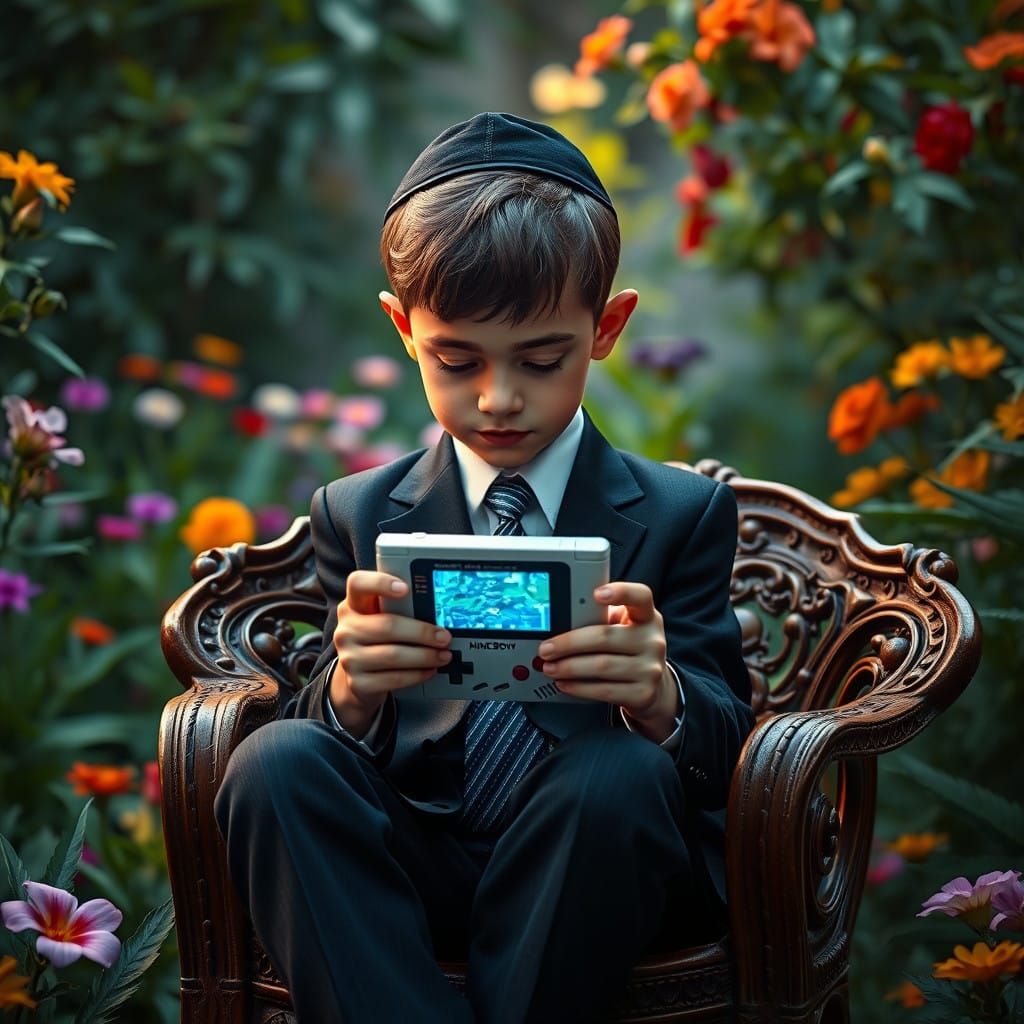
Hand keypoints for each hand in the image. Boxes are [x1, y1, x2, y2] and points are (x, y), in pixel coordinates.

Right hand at [329, 571, 451, 734]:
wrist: (358, 678)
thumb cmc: (377, 640)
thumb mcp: (380, 618)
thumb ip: (399, 609)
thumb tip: (439, 609)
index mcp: (353, 606)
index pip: (357, 584)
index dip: (380, 583)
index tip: (405, 588)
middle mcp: (346, 630)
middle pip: (387, 626)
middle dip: (421, 632)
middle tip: (444, 636)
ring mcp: (349, 658)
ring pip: (393, 655)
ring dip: (424, 656)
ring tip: (444, 655)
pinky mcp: (358, 683)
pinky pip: (394, 678)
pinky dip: (417, 674)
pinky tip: (430, 670)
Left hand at [538, 582, 679, 742]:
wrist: (653, 688)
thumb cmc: (629, 650)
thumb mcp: (623, 628)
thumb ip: (601, 619)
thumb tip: (561, 622)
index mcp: (647, 616)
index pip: (640, 596)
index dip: (620, 592)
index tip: (596, 593)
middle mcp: (652, 640)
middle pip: (606, 636)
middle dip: (569, 643)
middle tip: (546, 648)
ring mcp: (650, 668)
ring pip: (601, 666)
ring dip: (569, 667)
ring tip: (550, 667)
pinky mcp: (642, 694)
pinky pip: (604, 690)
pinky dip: (579, 687)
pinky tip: (565, 683)